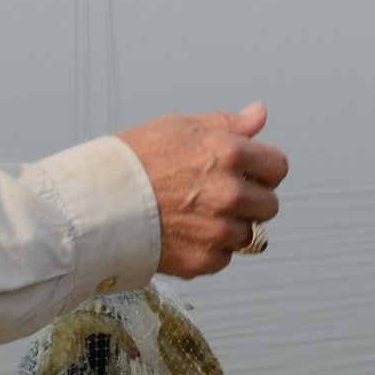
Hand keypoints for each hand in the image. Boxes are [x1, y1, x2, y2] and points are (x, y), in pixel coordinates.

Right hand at [114, 102, 289, 278]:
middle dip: (251, 200)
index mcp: (229, 154)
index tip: (248, 172)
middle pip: (270, 205)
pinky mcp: (204, 260)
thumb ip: (227, 124)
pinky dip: (209, 249)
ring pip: (249, 234)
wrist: (96, 203)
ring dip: (230, 227)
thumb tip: (259, 114)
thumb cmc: (133, 159)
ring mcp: (219, 231)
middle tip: (217, 195)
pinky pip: (224, 257)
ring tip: (194, 216)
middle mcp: (231, 194)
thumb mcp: (180, 127)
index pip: (278, 167)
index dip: (263, 169)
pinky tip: (183, 233)